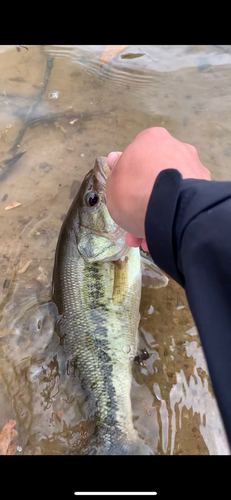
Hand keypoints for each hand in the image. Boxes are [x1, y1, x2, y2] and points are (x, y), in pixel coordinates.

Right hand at [106, 127, 210, 249]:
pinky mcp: (204, 191)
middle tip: (133, 221)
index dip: (128, 178)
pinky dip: (170, 219)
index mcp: (152, 139)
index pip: (138, 156)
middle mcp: (177, 148)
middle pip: (154, 177)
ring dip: (155, 215)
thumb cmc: (134, 191)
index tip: (123, 194)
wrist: (170, 209)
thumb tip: (116, 159)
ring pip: (168, 193)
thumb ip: (115, 173)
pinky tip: (159, 237)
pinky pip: (181, 204)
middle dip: (142, 201)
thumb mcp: (113, 184)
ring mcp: (194, 169)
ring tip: (145, 239)